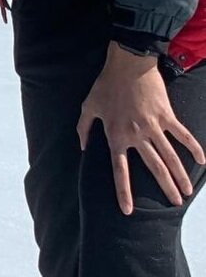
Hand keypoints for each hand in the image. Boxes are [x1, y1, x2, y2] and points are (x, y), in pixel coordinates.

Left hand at [78, 43, 205, 214]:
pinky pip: (182, 135)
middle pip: (153, 168)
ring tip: (187, 192)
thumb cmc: (105, 85)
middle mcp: (136, 135)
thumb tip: (83, 147)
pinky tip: (202, 161)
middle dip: (165, 188)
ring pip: (170, 157)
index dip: (123, 192)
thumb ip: (83, 129)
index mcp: (115, 136)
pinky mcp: (166, 116)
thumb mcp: (88, 107)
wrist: (126, 65)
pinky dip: (194, 148)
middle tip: (175, 203)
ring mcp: (153, 126)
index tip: (128, 211)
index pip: (119, 171)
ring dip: (180, 176)